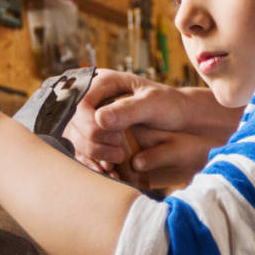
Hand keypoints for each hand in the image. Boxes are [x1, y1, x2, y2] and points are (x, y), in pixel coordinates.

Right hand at [62, 70, 231, 184]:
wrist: (181, 120)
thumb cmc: (170, 106)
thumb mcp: (153, 104)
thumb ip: (128, 110)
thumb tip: (99, 119)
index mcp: (103, 82)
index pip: (80, 104)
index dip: (90, 125)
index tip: (115, 139)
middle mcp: (93, 98)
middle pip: (74, 124)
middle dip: (93, 143)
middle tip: (119, 154)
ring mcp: (91, 117)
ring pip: (75, 139)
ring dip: (91, 156)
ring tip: (115, 166)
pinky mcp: (95, 134)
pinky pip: (83, 150)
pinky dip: (93, 163)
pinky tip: (109, 172)